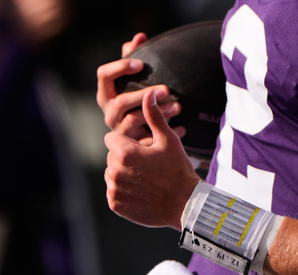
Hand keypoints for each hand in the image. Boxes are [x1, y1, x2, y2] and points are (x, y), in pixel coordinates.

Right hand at [96, 34, 182, 139]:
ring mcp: (119, 130)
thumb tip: (140, 36)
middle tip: (167, 89)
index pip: (104, 75)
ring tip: (178, 106)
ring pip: (135, 121)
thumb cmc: (136, 96)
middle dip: (143, 94)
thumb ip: (134, 55)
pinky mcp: (133, 144)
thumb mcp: (133, 77)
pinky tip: (183, 127)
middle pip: (121, 102)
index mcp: (106, 93)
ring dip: (158, 113)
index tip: (140, 64)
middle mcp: (109, 112)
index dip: (120, 67)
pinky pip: (148, 140)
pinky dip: (167, 132)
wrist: (141, 131)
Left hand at [104, 89, 200, 228]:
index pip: (111, 139)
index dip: (126, 140)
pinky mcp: (116, 204)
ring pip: (111, 173)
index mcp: (125, 153)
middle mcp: (115, 172)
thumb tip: (149, 93)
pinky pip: (114, 191)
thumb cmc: (178, 169)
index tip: (142, 147)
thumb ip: (154, 115)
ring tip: (145, 177)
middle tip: (147, 164)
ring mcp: (114, 190)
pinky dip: (124, 190)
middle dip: (125, 157)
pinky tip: (142, 190)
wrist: (186, 204)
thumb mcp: (168, 139)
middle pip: (111, 156)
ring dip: (123, 172)